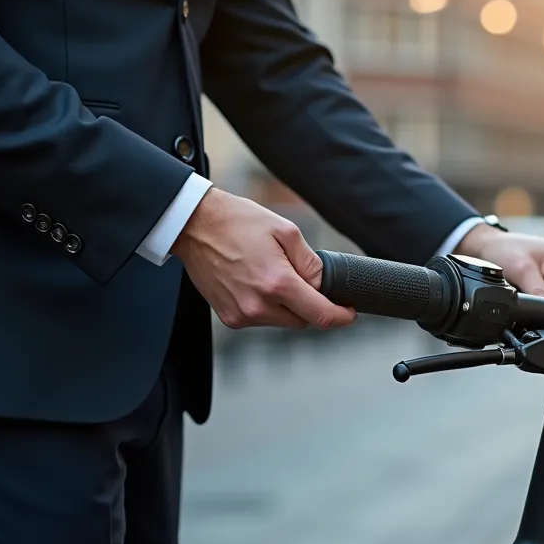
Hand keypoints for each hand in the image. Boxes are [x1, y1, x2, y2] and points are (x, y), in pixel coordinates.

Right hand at [171, 188, 356, 329]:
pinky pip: (261, 319)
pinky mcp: (229, 317)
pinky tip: (255, 281)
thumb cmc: (238, 222)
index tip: (348, 311)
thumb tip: (324, 284)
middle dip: (310, 305)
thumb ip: (310, 263)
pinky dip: (266, 306)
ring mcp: (241, 315)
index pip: (320, 315)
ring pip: (281, 321)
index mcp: (277, 283)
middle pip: (302, 321)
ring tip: (270, 273)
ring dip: (286, 306)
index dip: (341, 316)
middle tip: (301, 279)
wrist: (195, 226)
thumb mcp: (285, 231)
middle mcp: (258, 305)